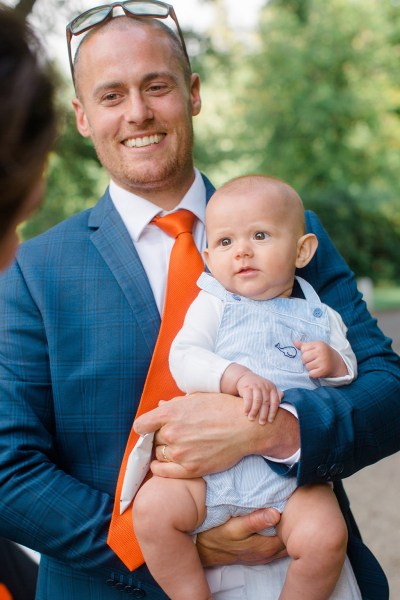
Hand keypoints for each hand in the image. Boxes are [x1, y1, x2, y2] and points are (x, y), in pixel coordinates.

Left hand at [134, 392, 299, 477]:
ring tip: (178, 446)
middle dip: (160, 437)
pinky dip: (158, 468)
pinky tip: (159, 465)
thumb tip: (159, 406)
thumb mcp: (197, 398)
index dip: (145, 427)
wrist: (246, 427)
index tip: (149, 428)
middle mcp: (172, 433)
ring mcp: (181, 452)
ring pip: (159, 454)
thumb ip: (175, 404)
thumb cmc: (223, 408)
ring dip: (164, 451)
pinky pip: (163, 472)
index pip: (141, 425)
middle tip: (174, 435)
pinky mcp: (190, 468)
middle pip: (153, 440)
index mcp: (171, 413)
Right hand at [196, 508, 286, 566]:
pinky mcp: (260, 552)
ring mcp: (266, 554)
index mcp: (269, 546)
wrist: (204, 549)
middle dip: (294, 522)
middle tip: (293, 502)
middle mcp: (271, 553)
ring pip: (285, 540)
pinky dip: (279, 532)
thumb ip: (256, 521)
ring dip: (287, 527)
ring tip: (286, 509)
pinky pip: (277, 542)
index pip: (293, 532)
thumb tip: (276, 513)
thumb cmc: (218, 535)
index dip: (295, 516)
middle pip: (291, 537)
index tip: (294, 501)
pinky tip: (275, 520)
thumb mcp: (235, 526)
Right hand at [236, 372, 283, 424]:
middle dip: (263, 414)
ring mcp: (256, 386)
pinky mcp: (247, 387)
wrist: (244, 377)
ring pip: (257, 401)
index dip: (273, 412)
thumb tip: (282, 400)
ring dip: (254, 411)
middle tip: (261, 423)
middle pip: (266, 403)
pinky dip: (247, 407)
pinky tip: (245, 413)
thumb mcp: (268, 388)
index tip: (270, 421)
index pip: (275, 402)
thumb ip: (275, 394)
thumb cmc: (258, 386)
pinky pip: (248, 399)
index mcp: (272, 388)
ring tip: (251, 419)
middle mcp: (265, 386)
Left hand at [295, 340, 347, 378]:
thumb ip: (305, 345)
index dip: (305, 353)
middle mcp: (321, 352)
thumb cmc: (324, 354)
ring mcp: (323, 361)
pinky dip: (313, 374)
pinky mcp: (324, 370)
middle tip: (313, 361)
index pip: (303, 349)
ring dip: (310, 368)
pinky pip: (311, 374)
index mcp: (319, 344)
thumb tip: (294, 342)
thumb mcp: (316, 346)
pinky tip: (318, 371)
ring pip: (307, 366)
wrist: (337, 364)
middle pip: (304, 358)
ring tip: (316, 366)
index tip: (312, 354)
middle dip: (306, 361)